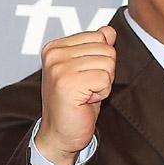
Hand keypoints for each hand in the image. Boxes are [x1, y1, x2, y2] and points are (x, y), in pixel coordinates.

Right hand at [35, 26, 115, 164]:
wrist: (60, 134)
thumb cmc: (74, 104)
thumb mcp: (87, 70)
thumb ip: (96, 48)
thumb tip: (108, 31)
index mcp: (56, 47)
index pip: (99, 36)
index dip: (100, 60)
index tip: (84, 77)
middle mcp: (55, 54)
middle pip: (106, 49)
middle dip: (104, 72)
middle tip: (86, 88)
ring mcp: (59, 67)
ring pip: (108, 63)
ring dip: (103, 83)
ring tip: (85, 94)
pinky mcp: (68, 82)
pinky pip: (105, 78)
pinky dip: (102, 93)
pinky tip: (86, 100)